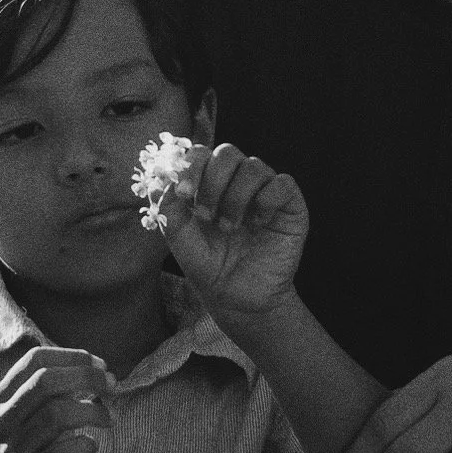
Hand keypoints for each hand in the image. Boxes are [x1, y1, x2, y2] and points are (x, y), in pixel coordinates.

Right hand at [0, 346, 114, 452]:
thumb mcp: (43, 418)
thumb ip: (61, 393)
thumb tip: (100, 370)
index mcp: (3, 400)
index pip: (35, 360)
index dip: (72, 356)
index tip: (101, 365)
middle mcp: (3, 422)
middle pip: (45, 382)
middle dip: (86, 377)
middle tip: (113, 386)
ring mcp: (15, 452)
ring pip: (55, 414)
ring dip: (92, 411)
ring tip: (108, 419)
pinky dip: (86, 445)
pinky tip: (92, 446)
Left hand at [151, 139, 308, 326]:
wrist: (238, 299)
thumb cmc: (209, 267)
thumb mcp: (179, 239)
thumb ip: (168, 207)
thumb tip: (161, 178)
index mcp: (209, 183)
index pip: (201, 153)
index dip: (190, 166)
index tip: (182, 193)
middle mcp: (237, 182)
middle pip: (227, 153)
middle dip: (212, 182)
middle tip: (206, 216)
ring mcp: (264, 191)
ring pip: (254, 166)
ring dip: (236, 197)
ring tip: (229, 227)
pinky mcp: (290, 206)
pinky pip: (283, 184)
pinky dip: (266, 200)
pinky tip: (258, 224)